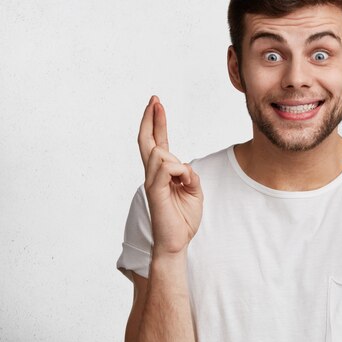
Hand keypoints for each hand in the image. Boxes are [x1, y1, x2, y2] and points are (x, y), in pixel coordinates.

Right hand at [138, 96, 203, 256]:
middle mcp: (153, 174)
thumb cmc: (183, 218)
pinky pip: (165, 168)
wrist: (176, 242)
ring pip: (161, 153)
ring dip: (178, 163)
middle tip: (154, 100)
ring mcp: (152, 182)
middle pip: (148, 141)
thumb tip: (182, 166)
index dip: (157, 123)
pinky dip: (179, 171)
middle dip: (151, 119)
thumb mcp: (194, 190)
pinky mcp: (155, 191)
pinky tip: (182, 181)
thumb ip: (188, 174)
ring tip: (185, 183)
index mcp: (163, 173)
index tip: (157, 105)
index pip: (158, 142)